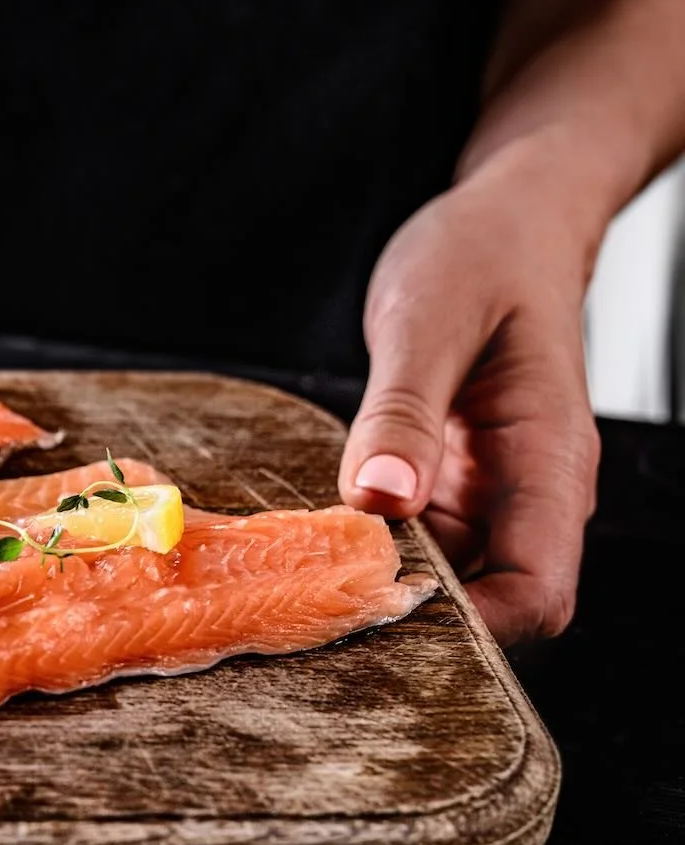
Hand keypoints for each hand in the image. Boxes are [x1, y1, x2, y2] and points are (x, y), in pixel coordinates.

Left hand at [339, 175, 601, 645]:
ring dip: (382, 584)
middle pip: (490, 601)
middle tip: (311, 613)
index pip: (537, 591)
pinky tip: (309, 542)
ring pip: (446, 574)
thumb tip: (379, 499)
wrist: (506, 220)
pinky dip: (370, 546)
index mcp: (549, 462)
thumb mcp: (429, 321)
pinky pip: (416, 536)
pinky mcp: (449, 480)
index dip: (473, 625)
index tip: (381, 613)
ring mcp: (489, 491)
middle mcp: (529, 492)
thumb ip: (402, 412)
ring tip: (295, 588)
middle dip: (414, 615)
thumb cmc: (484, 255)